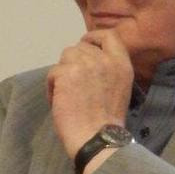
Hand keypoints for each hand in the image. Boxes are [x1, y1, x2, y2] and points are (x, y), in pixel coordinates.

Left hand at [47, 30, 133, 158]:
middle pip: (80, 47)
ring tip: (67, 94)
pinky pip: (53, 73)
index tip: (87, 44)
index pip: (109, 36)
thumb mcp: (120, 88)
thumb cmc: (107, 120)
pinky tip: (60, 102)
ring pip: (65, 57)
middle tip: (73, 83)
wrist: (96, 137)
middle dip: (74, 62)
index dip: (94, 37)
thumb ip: (109, 70)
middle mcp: (105, 59)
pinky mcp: (66, 73)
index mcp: (122, 64)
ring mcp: (85, 64)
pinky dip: (53, 87)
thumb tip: (89, 61)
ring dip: (63, 73)